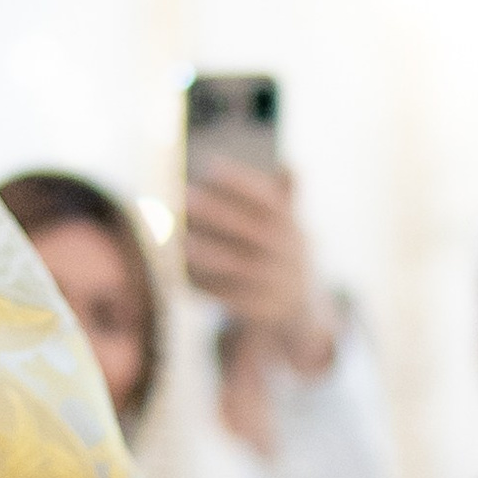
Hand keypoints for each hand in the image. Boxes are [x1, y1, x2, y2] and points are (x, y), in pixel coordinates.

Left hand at [186, 164, 335, 375]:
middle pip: (251, 231)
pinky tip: (182, 271)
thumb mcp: (289, 222)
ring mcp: (276, 284)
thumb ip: (286, 195)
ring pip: (238, 267)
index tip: (211, 166)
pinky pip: (229, 298)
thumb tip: (290, 167)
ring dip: (206, 252)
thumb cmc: (280, 249)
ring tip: (180, 240)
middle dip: (217, 212)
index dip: (242, 182)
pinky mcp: (261, 311)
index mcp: (293, 229)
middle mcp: (289, 256)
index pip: (269, 201)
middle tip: (185, 196)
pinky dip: (205, 284)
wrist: (298, 303)